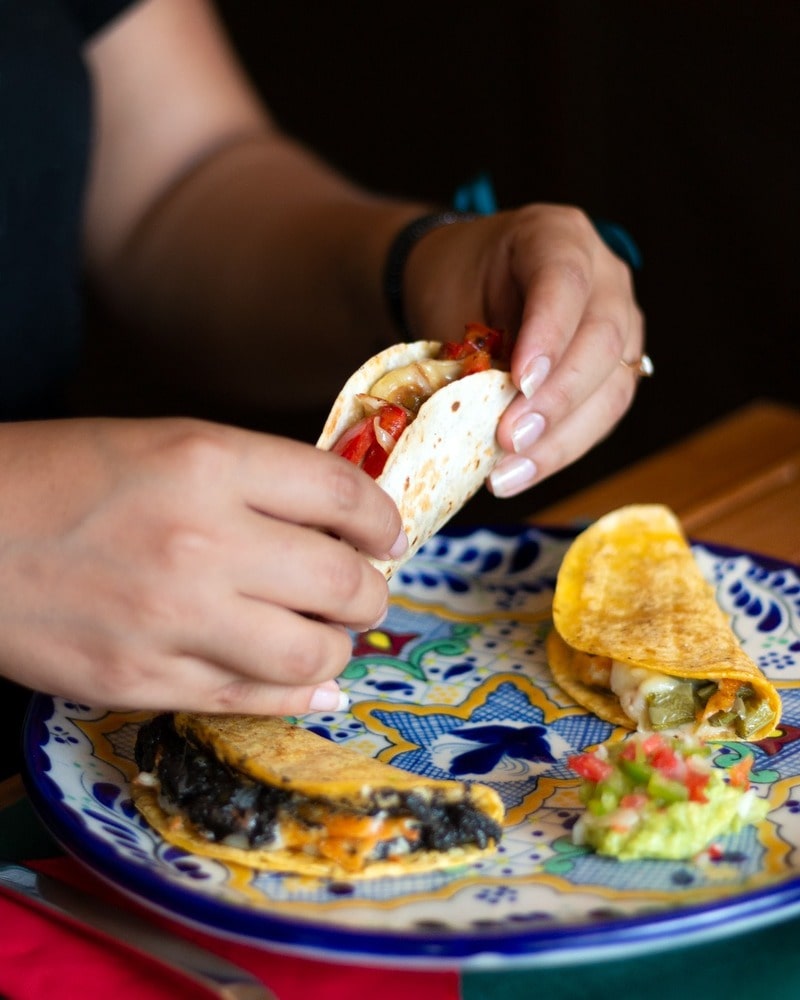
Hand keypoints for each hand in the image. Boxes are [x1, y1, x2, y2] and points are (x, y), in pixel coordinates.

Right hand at [0, 418, 404, 714]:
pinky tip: (312, 683)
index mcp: (208, 462)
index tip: (387, 534)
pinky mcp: (143, 681)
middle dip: (371, 590)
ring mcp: (173, 620)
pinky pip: (256, 699)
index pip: (343, 494)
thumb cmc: (64, 478)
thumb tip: (341, 524)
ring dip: (340, 646)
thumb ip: (257, 482)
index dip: (383, 519)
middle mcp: (201, 540)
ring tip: (327, 633)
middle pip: (344, 581)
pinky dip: (301, 694)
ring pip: (315, 654)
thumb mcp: (168, 446)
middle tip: (363, 589)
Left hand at [403, 204, 645, 495]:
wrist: (464, 280)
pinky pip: (600, 416)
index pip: (565, 282)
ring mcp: (621, 324)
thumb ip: (470, 350)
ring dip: (562, 440)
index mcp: (558, 237)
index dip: (548, 335)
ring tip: (510, 474)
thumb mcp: (451, 300)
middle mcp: (605, 277)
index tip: (520, 381)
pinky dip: (561, 448)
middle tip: (510, 441)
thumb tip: (469, 425)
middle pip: (601, 341)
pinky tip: (522, 471)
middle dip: (556, 400)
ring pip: (612, 389)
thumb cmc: (455, 285)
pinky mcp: (616, 371)